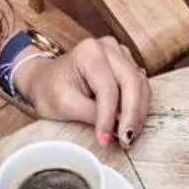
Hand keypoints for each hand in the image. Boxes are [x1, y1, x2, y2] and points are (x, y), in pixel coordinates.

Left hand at [18, 39, 149, 147]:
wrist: (46, 80)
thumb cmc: (50, 89)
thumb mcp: (63, 104)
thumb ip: (91, 114)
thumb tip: (116, 128)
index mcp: (88, 52)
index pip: (107, 88)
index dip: (108, 117)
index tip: (105, 140)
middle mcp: (108, 48)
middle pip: (131, 82)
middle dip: (132, 115)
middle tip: (127, 140)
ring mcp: (120, 55)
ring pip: (141, 85)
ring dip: (138, 113)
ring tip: (128, 136)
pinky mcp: (127, 66)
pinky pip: (142, 87)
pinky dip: (139, 107)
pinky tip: (129, 123)